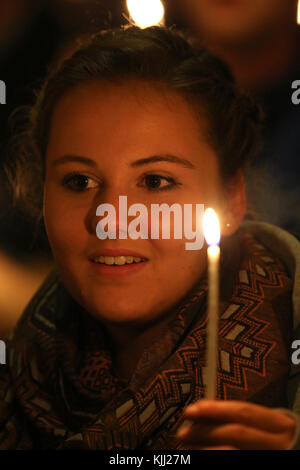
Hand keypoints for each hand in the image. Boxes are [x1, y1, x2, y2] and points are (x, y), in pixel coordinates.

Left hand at [176, 400, 296, 449]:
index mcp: (280, 425)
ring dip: (205, 449)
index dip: (214, 409)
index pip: (243, 412)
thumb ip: (236, 417)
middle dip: (205, 432)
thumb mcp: (260, 424)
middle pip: (236, 434)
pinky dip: (213, 456)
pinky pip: (232, 460)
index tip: (189, 411)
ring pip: (232, 452)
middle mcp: (279, 444)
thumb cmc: (268, 439)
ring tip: (187, 447)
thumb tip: (198, 412)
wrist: (291, 453)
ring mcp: (271, 459)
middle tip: (181, 434)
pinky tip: (200, 455)